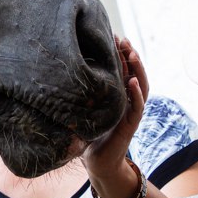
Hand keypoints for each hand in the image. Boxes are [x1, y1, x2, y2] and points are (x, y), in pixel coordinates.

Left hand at [82, 37, 146, 197]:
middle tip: (123, 39)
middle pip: (134, 72)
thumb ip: (80, 91)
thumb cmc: (88, 134)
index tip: (113, 35)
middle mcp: (126, 101)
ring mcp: (130, 112)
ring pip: (140, 86)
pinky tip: (132, 81)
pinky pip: (137, 107)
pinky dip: (136, 94)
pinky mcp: (130, 126)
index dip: (120, 52)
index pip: (123, 68)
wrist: (97, 163)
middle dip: (130, 54)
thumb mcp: (82, 107)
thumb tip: (58, 68)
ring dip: (137, 69)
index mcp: (117, 95)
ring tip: (132, 53)